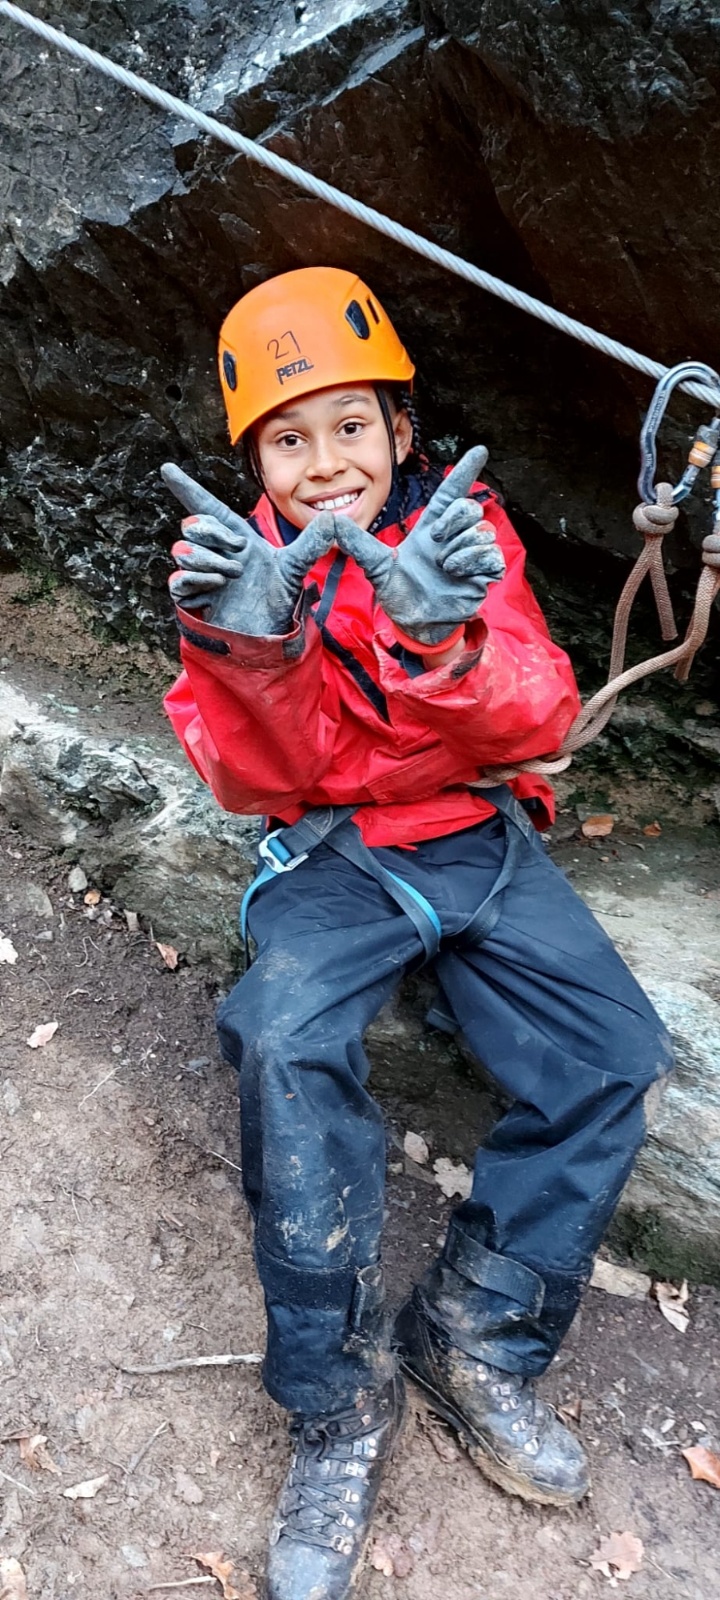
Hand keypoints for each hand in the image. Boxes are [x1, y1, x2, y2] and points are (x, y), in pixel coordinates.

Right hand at [162, 465, 336, 634]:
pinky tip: (217, 586)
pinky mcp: (190, 598)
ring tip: (232, 576)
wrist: (266, 638)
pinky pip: (178, 578)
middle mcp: (215, 553)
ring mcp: (201, 575)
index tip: (167, 468)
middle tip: (237, 554)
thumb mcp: (294, 570)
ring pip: (183, 550)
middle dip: (212, 533)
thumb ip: (309, 545)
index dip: (187, 489)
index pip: (207, 507)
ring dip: (208, 559)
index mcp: (236, 540)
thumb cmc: (277, 603)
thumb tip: (332, 519)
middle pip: (192, 524)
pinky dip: (196, 579)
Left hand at [330, 447, 505, 644]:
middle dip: (452, 521)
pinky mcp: (485, 571)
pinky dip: (472, 562)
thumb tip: (330, 522)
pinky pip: (490, 554)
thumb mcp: (375, 565)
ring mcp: (472, 553)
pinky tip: (457, 573)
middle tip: (436, 541)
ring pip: (479, 531)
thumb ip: (356, 542)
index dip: (465, 471)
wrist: (416, 623)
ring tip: (444, 567)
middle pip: (468, 508)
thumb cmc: (399, 592)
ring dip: (459, 549)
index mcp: (432, 527)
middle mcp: (454, 536)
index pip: (452, 492)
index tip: (480, 450)